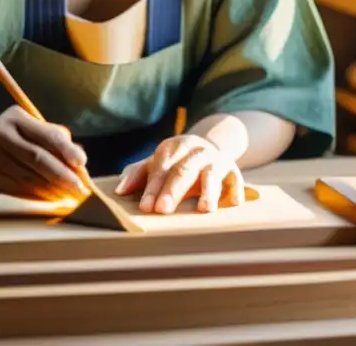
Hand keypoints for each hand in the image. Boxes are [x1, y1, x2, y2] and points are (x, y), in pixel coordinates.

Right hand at [0, 106, 89, 201]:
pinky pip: (17, 189)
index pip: (47, 134)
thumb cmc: (8, 137)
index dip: (67, 150)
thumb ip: (52, 137)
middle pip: (39, 159)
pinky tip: (49, 200)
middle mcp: (1, 134)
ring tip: (68, 197)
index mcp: (16, 118)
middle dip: (63, 176)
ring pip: (29, 177)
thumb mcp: (25, 127)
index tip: (82, 163)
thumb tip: (79, 161)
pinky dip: (36, 196)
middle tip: (80, 190)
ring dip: (52, 190)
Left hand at [113, 134, 244, 213]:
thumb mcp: (156, 164)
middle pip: (184, 170)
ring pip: (212, 174)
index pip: (162, 168)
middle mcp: (196, 150)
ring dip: (208, 191)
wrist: (208, 148)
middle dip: (173, 190)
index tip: (146, 207)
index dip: (153, 188)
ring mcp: (216, 160)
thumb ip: (137, 175)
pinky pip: (236, 180)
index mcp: (174, 147)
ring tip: (204, 209)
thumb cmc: (175, 163)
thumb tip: (119, 191)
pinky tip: (232, 203)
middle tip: (163, 209)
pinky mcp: (233, 171)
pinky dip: (235, 191)